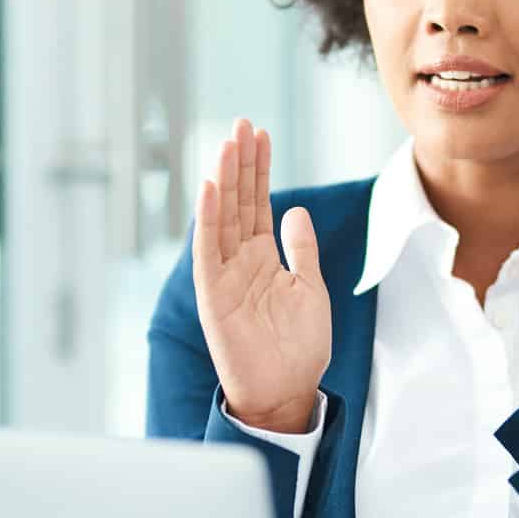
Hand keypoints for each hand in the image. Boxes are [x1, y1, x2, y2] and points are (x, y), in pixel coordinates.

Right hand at [191, 118, 329, 433]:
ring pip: (222, 218)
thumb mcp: (310, 290)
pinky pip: (208, 250)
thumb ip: (301, 250)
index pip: (259, 204)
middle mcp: (240, 261)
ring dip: (225, 180)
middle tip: (242, 123)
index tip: (260, 134)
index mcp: (263, 259)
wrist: (286, 394)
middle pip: (239, 202)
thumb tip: (295, 210)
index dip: (259, 170)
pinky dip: (209, 218)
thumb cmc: (298, 349)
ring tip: (228, 143)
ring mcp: (224, 275)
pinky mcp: (212, 294)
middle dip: (241, 163)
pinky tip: (211, 187)